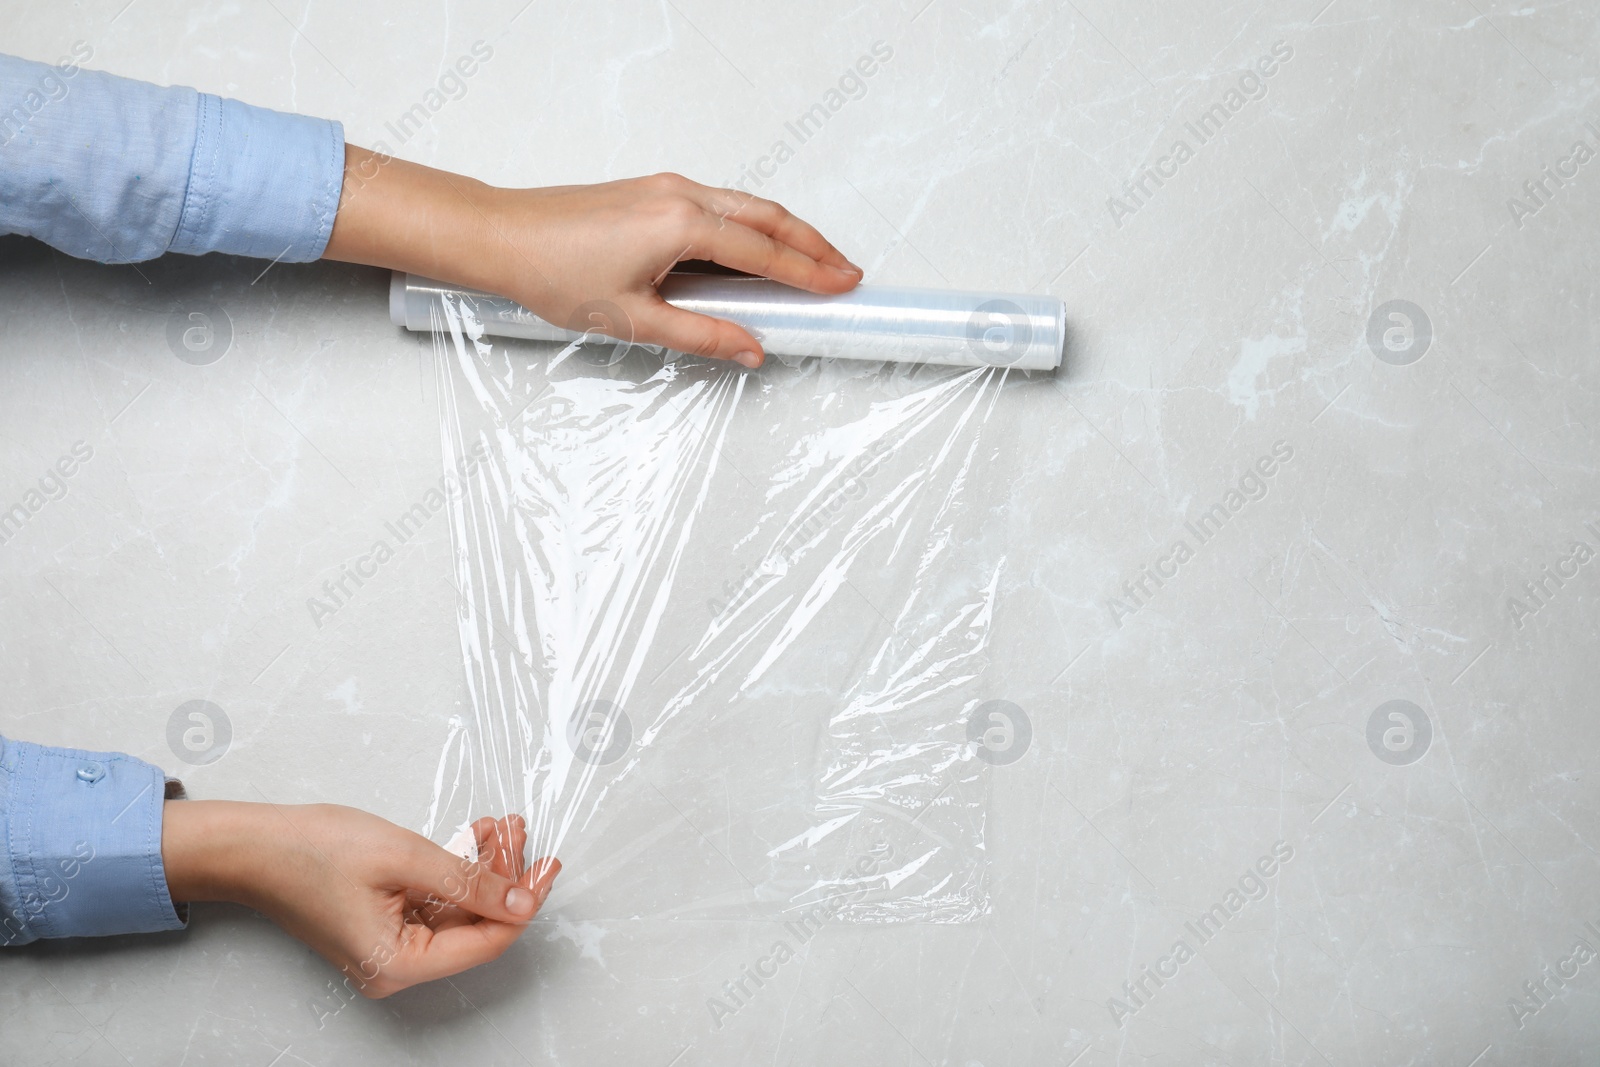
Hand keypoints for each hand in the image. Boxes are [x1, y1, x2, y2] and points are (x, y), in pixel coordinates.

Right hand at [162, 800, 557, 997]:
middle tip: (521, 832)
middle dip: (503, 875)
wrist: (253, 845)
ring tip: (501, 825)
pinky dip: (457, 870)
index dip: (523, 902)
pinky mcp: (383, 926)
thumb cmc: (313, 851)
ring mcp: (389, 948)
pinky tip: (474, 836)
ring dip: (483, 866)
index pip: (487, 941)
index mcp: (399, 964)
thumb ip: (468, 881)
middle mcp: (396, 967)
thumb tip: (520, 900)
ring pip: (459, 909)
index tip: (549, 864)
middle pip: (475, 924)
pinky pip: (435, 902)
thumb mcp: (405, 857)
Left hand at [323, 147, 862, 367]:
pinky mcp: (652, 191)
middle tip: (846, 269)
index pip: (765, 253)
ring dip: (785, 232)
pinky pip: (720, 203)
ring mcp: (667, 188)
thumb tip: (751, 350)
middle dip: (812, 243)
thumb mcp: (634, 318)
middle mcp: (682, 195)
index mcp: (683, 225)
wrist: (501, 236)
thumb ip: (701, 335)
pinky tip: (757, 247)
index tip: (844, 286)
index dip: (810, 272)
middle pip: (767, 217)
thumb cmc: (553, 274)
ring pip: (746, 206)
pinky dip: (752, 224)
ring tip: (813, 259)